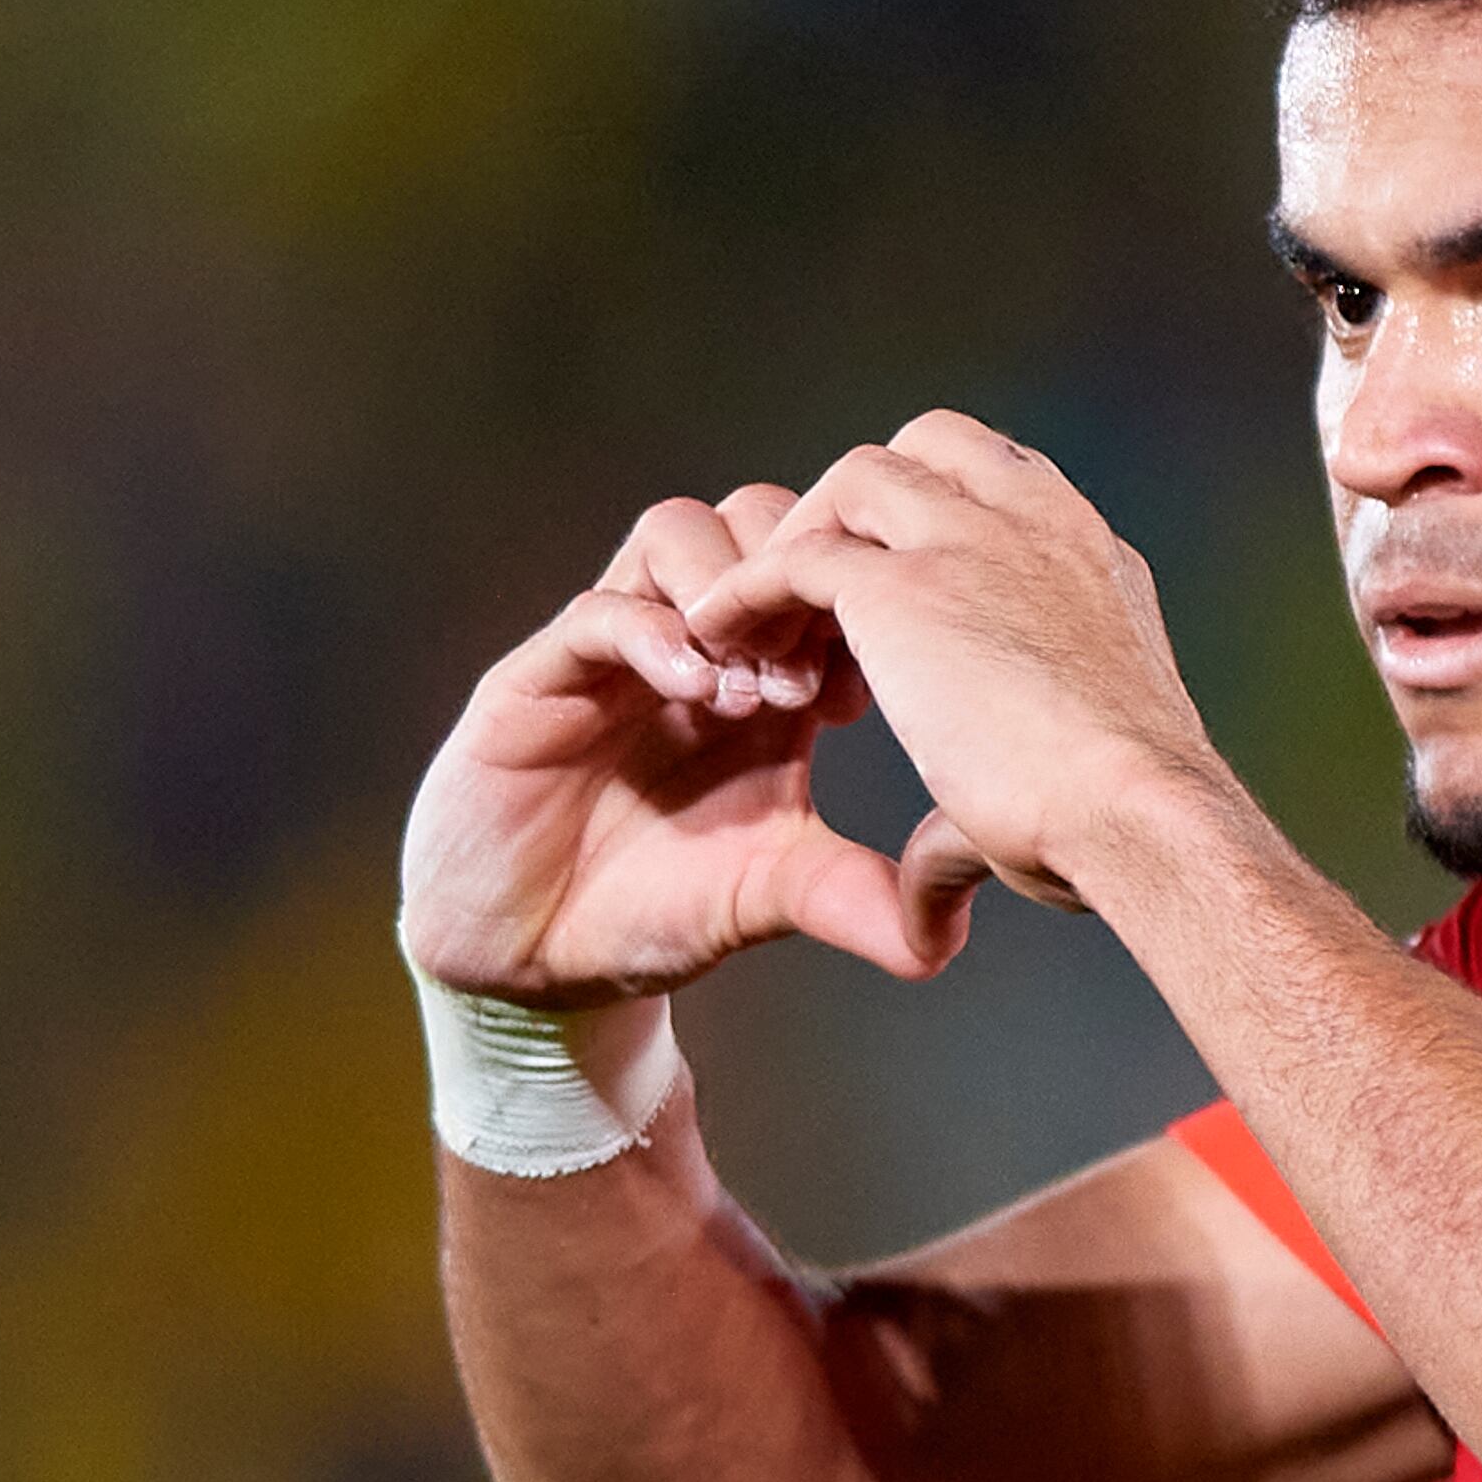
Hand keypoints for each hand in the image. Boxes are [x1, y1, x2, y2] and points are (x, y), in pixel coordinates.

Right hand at [399, 486, 970, 1005]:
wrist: (536, 960)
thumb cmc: (651, 910)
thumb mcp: (770, 896)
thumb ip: (853, 899)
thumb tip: (944, 942)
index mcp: (762, 674)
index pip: (819, 572)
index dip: (852, 605)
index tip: (867, 691)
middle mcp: (694, 642)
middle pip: (756, 521)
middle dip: (794, 580)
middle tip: (808, 682)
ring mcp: (616, 649)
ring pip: (677, 532)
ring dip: (726, 592)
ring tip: (746, 693)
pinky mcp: (539, 676)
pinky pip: (598, 609)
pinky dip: (652, 632)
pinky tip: (690, 691)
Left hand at [680, 412, 1230, 914]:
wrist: (1141, 816)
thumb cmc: (1124, 822)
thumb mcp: (1070, 776)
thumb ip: (982, 806)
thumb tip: (928, 913)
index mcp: (1090, 556)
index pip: (1004, 484)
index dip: (938, 522)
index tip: (896, 591)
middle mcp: (1037, 522)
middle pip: (930, 447)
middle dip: (866, 505)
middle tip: (820, 592)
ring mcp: (971, 540)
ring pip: (857, 481)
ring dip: (806, 539)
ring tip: (764, 618)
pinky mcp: (901, 585)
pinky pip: (797, 555)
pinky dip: (749, 590)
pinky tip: (716, 638)